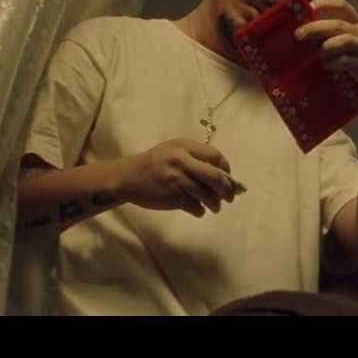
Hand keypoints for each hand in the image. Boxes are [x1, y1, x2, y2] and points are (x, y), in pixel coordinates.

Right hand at [114, 139, 236, 216]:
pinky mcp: (172, 197)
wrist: (127, 177)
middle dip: (227, 190)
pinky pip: (194, 206)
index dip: (226, 169)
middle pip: (216, 177)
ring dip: (215, 204)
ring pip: (207, 195)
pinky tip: (198, 210)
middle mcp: (182, 161)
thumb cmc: (155, 163)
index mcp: (185, 147)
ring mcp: (177, 180)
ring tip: (215, 207)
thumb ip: (195, 157)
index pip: (215, 156)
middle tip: (230, 197)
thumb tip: (223, 175)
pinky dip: (200, 210)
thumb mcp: (174, 150)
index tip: (227, 177)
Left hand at [297, 0, 357, 100]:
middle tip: (298, 34)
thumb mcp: (345, 42)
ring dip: (327, 46)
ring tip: (316, 53)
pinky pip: (348, 61)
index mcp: (357, 23)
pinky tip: (326, 65)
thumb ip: (328, 34)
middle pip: (339, 25)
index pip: (342, 6)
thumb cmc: (355, 59)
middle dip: (316, 28)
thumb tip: (300, 28)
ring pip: (346, 41)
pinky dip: (334, 62)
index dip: (325, 4)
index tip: (308, 7)